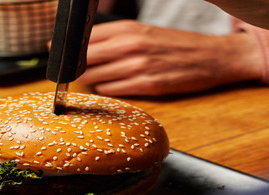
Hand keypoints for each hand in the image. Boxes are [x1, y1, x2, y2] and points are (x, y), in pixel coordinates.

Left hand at [79, 20, 261, 96]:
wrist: (213, 57)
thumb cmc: (176, 45)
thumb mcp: (145, 32)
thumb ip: (116, 39)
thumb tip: (85, 49)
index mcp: (129, 29)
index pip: (85, 38)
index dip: (67, 48)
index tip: (55, 53)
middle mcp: (131, 46)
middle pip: (85, 60)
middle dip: (74, 67)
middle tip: (68, 72)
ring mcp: (138, 67)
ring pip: (96, 77)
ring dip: (91, 79)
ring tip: (96, 77)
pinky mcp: (146, 86)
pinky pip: (112, 90)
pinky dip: (107, 88)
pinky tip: (113, 84)